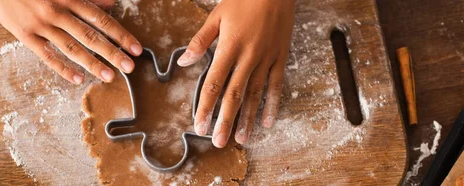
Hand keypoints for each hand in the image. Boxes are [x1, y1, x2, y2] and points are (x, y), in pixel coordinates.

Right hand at [0, 0, 142, 82]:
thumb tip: (111, 4)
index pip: (101, 19)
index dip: (121, 35)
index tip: (136, 49)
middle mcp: (57, 12)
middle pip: (90, 36)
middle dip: (113, 53)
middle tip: (130, 67)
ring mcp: (41, 25)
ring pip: (71, 48)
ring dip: (92, 63)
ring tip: (109, 76)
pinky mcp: (25, 35)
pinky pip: (47, 55)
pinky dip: (63, 68)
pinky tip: (77, 79)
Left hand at [178, 0, 295, 146]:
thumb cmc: (244, 0)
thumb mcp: (217, 16)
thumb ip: (200, 41)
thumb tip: (183, 62)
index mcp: (229, 47)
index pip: (214, 83)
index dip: (206, 106)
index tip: (200, 126)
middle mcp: (248, 57)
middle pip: (234, 94)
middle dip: (225, 120)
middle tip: (218, 142)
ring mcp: (267, 59)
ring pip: (256, 94)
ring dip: (248, 118)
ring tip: (241, 138)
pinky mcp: (280, 58)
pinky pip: (277, 85)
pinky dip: (273, 104)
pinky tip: (268, 122)